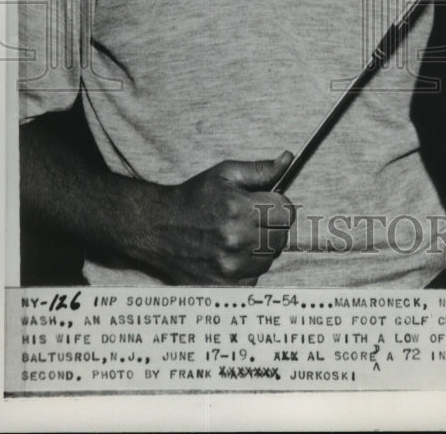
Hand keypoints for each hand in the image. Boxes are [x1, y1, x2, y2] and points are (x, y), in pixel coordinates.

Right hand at [140, 152, 295, 284]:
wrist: (157, 228)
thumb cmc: (193, 198)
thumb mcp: (225, 174)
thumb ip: (260, 169)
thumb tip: (287, 160)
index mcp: (238, 208)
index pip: (286, 212)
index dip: (279, 206)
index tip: (268, 205)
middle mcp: (236, 239)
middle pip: (281, 237)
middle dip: (272, 226)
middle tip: (252, 221)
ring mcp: (229, 266)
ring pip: (269, 259)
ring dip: (260, 249)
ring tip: (239, 237)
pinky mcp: (222, 286)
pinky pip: (253, 278)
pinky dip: (247, 268)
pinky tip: (231, 255)